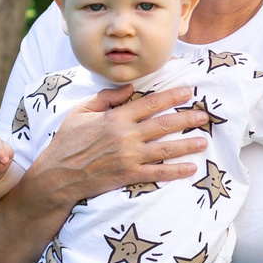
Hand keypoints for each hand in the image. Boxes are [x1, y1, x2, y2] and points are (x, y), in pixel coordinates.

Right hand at [24, 84, 208, 206]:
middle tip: (204, 115)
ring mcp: (129, 157)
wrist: (58, 174)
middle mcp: (126, 136)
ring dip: (187, 144)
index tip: (188, 92)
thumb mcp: (81, 112)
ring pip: (165, 148)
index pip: (150, 103)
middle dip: (187, 119)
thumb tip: (129, 87)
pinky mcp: (129, 175)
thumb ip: (106, 98)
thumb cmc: (67, 141)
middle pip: (164, 124)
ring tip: (203, 141)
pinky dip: (176, 171)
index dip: (171, 96)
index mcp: (116, 118)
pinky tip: (190, 168)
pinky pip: (158, 173)